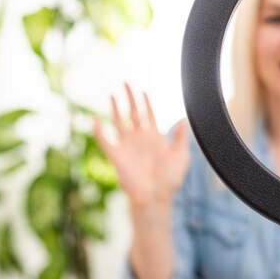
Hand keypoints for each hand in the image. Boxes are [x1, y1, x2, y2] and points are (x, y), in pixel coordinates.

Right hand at [94, 83, 189, 209]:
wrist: (156, 197)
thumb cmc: (169, 179)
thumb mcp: (180, 156)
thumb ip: (181, 138)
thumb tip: (184, 120)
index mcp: (155, 138)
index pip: (149, 114)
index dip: (146, 102)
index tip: (142, 90)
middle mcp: (139, 139)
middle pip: (133, 112)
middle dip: (130, 97)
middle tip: (125, 82)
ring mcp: (127, 146)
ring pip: (119, 121)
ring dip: (115, 108)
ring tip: (111, 94)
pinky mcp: (117, 156)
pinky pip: (106, 141)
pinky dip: (100, 132)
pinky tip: (95, 121)